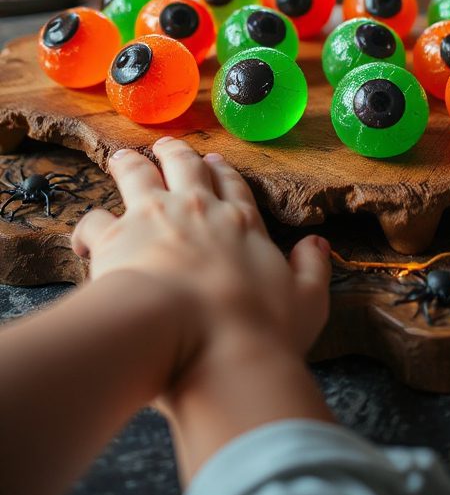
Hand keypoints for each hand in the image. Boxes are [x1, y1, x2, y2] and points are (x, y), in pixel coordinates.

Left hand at [71, 138, 331, 403]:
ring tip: (123, 158)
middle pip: (185, 168)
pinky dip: (88, 226)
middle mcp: (197, 211)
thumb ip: (312, 270)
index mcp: (241, 224)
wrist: (207, 348)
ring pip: (138, 176)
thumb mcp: (307, 303)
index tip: (214, 164)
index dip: (222, 173)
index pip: (232, 188)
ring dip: (130, 164)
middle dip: (176, 154)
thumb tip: (318, 245)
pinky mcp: (115, 238)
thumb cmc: (261, 331)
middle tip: (168, 146)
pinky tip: (85, 237)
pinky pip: (95, 221)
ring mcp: (154, 218)